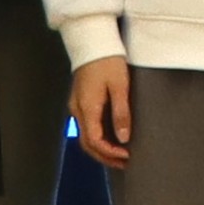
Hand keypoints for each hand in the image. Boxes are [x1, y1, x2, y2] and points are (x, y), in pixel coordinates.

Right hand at [74, 53, 134, 169]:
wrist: (92, 41)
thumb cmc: (108, 61)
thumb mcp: (119, 86)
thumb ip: (121, 113)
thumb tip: (123, 139)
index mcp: (87, 108)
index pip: (95, 141)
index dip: (110, 153)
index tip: (127, 156)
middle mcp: (77, 110)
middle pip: (87, 144)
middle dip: (105, 157)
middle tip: (124, 163)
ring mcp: (76, 106)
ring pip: (85, 136)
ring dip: (101, 149)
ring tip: (119, 155)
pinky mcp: (79, 101)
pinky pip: (86, 126)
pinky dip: (97, 138)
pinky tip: (111, 139)